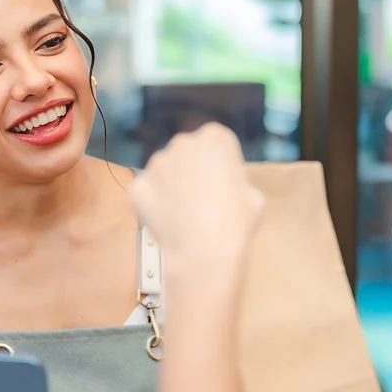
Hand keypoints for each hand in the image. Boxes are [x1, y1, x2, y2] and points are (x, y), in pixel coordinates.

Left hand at [130, 124, 264, 276]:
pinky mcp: (138, 185)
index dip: (216, 164)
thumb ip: (235, 178)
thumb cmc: (235, 225)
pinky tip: (169, 220)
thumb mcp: (253, 194)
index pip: (213, 143)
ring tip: (184, 214)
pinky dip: (154, 204)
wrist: (205, 254)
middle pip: (185, 153)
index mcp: (215, 138)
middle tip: (200, 199)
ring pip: (164, 171)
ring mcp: (157, 163)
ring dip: (171, 186)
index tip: (218, 182)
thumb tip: (225, 182)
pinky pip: (147, 192)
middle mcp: (183, 143)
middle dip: (190, 171)